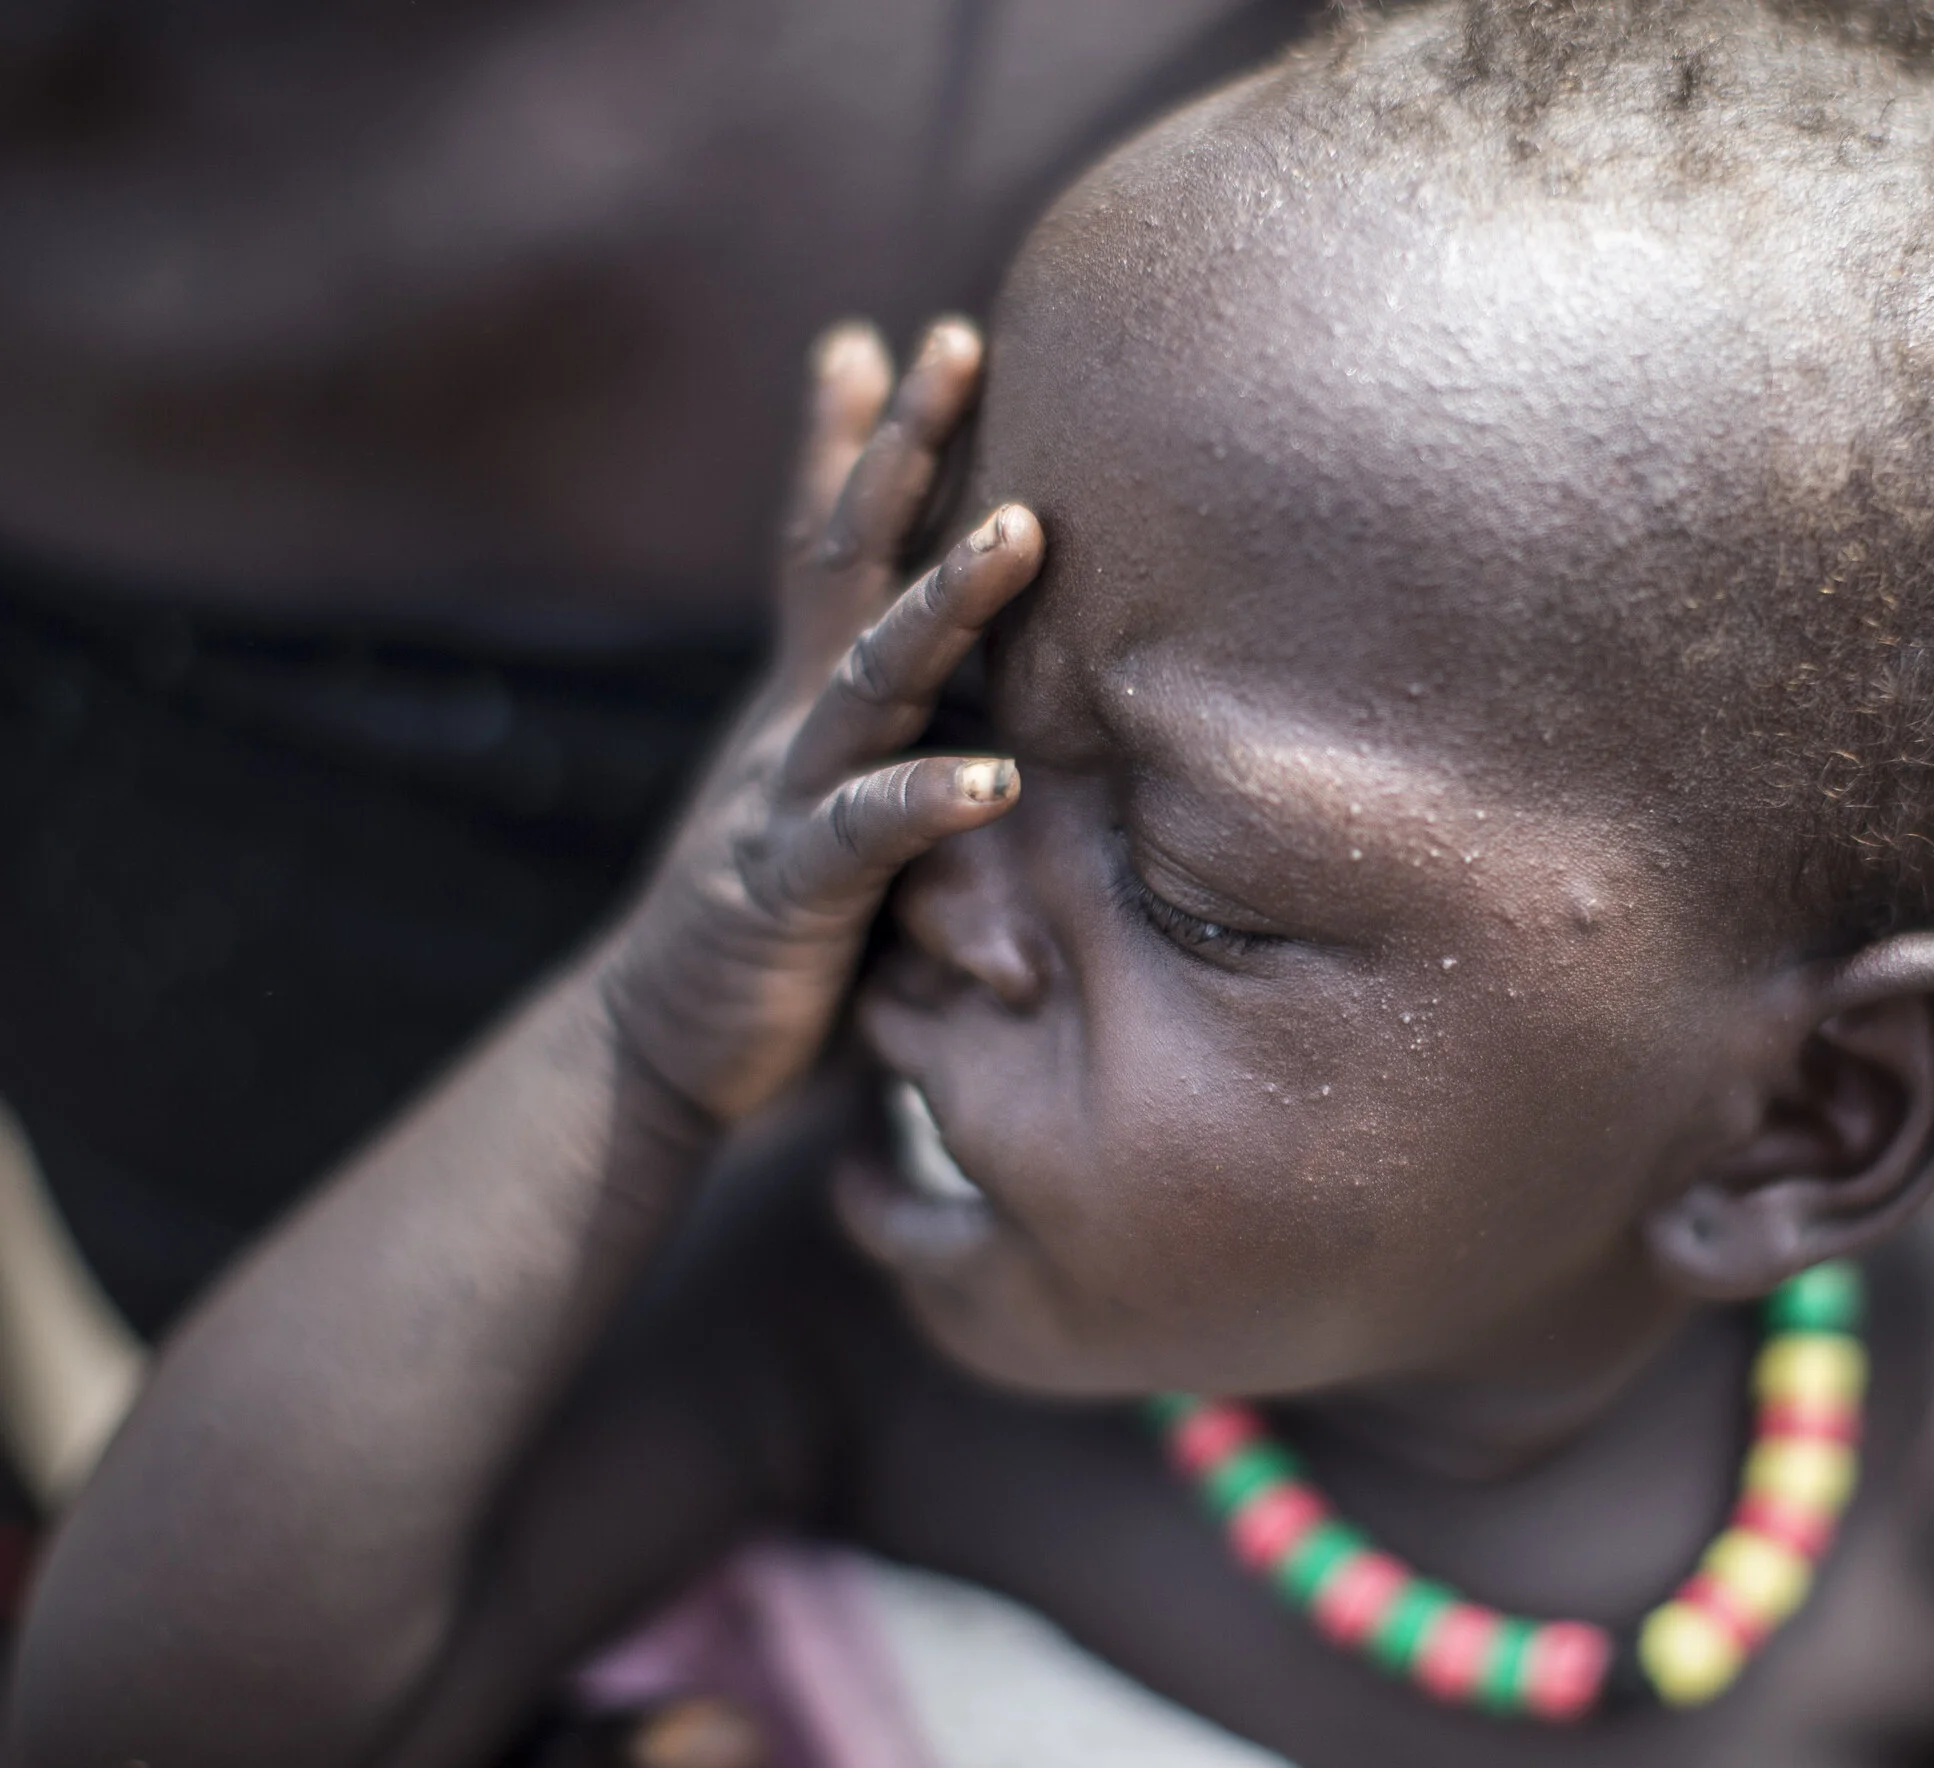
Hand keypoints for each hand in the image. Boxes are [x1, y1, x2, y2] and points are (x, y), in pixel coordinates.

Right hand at [602, 319, 1040, 1120]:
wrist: (670, 1057)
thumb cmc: (788, 933)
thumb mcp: (841, 814)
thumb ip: (892, 745)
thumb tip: (980, 698)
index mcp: (806, 702)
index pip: (824, 547)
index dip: (848, 444)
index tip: (881, 336)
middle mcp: (790, 725)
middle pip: (843, 561)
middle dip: (899, 449)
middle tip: (952, 336)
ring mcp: (783, 800)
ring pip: (868, 680)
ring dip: (943, 602)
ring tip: (1021, 531)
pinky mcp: (789, 896)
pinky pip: (863, 838)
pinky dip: (925, 803)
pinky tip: (990, 779)